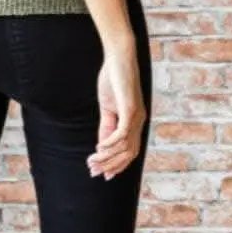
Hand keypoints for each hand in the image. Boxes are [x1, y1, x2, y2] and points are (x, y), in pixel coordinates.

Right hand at [88, 42, 145, 179]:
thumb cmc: (114, 80)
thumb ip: (106, 126)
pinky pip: (122, 133)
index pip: (129, 151)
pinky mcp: (130, 109)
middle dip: (110, 166)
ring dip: (107, 157)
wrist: (119, 58)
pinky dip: (110, 143)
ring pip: (124, 147)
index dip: (117, 165)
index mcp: (135, 122)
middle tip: (93, 171)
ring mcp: (136, 116)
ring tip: (92, 161)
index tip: (102, 174)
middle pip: (128, 154)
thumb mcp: (108, 108)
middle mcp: (139, 122)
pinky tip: (100, 147)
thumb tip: (102, 145)